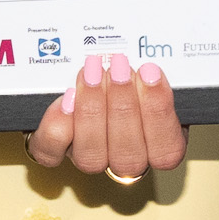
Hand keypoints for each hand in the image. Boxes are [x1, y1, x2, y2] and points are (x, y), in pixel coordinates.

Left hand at [29, 55, 187, 179]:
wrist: (96, 80)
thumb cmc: (133, 78)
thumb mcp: (155, 77)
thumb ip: (159, 74)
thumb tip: (158, 59)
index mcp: (160, 147)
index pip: (166, 150)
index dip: (159, 112)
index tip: (151, 73)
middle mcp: (125, 160)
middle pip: (127, 155)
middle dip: (123, 106)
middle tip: (119, 68)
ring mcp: (90, 158)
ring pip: (90, 156)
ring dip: (91, 111)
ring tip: (92, 73)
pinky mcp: (56, 151)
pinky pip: (52, 151)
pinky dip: (57, 126)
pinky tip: (65, 100)